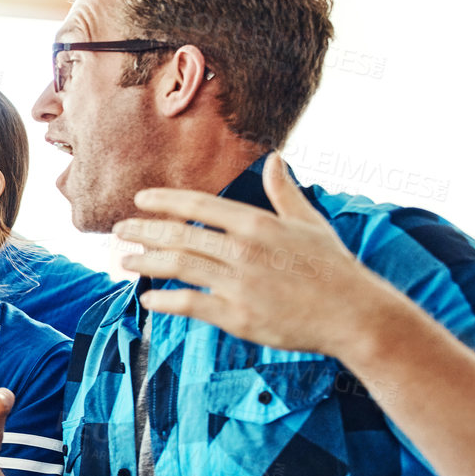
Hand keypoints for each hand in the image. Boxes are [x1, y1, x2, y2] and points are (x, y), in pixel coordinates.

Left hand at [113, 155, 399, 358]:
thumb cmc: (333, 268)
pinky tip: (148, 299)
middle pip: (180, 235)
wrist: (355, 315)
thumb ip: (284, 192)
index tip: (140, 199)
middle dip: (144, 230)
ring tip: (125, 261)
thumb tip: (276, 159)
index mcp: (257, 223)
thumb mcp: (310, 222)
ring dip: (146, 262)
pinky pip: (190, 304)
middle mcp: (243, 250)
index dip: (165, 201)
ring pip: (178, 266)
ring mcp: (239, 283)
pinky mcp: (238, 316)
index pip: (199, 206)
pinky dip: (165, 301)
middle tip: (120, 231)